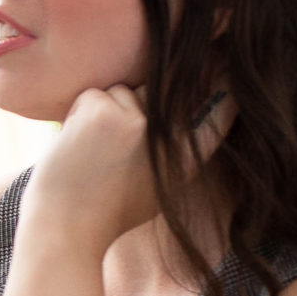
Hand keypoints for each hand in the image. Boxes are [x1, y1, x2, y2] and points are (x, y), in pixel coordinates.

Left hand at [22, 84, 230, 251]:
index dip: (225, 84)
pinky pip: (92, 95)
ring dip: (102, 112)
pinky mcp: (104, 113)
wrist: (67, 231)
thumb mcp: (160, 187)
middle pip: (156, 91)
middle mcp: (169, 135)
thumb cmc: (107, 213)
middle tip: (109, 152)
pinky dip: (78, 114)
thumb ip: (177, 151)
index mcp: (188, 158)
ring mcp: (138, 121)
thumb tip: (189, 111)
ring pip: (120, 91)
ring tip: (92, 153)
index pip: (221, 108)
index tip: (229, 64)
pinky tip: (76, 146)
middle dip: (132, 108)